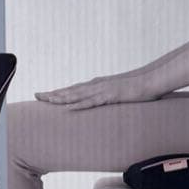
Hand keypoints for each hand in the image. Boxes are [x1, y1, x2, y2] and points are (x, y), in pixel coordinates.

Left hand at [35, 74, 156, 109]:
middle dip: (53, 94)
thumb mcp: (119, 93)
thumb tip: (102, 104)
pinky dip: (79, 105)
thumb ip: (109, 98)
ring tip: (46, 100)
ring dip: (61, 98)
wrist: (151, 80)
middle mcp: (96, 85)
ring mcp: (103, 89)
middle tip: (36, 95)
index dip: (58, 92)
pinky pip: (92, 102)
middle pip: (70, 90)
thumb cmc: (137, 87)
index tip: (44, 95)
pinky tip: (69, 108)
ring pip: (77, 95)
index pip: (73, 89)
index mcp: (97, 85)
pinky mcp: (111, 95)